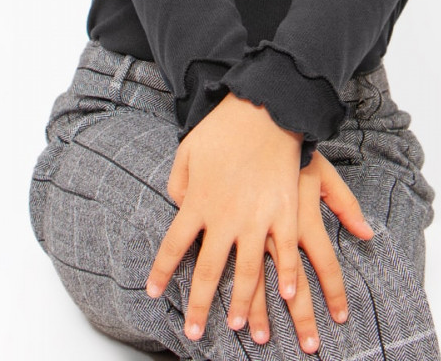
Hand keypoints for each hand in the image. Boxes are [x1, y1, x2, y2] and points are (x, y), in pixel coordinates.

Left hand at [145, 93, 303, 343]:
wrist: (262, 107)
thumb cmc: (221, 127)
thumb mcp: (186, 152)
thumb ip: (179, 184)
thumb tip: (180, 204)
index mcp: (197, 202)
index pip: (173, 246)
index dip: (162, 272)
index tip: (153, 292)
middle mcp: (224, 216)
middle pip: (208, 270)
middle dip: (200, 305)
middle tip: (194, 333)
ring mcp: (256, 216)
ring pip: (247, 270)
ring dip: (242, 302)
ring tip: (237, 326)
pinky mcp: (284, 210)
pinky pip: (286, 250)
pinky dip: (286, 274)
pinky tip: (285, 293)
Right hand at [244, 149, 374, 351]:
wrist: (255, 120)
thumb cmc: (291, 148)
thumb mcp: (327, 174)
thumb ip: (347, 206)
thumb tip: (369, 233)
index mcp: (304, 218)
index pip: (325, 266)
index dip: (333, 293)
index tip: (339, 319)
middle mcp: (279, 230)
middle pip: (295, 287)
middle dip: (303, 319)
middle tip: (309, 348)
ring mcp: (250, 228)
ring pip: (255, 282)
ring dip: (258, 313)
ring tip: (261, 339)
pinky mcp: (225, 219)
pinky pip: (224, 258)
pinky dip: (227, 282)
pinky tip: (227, 302)